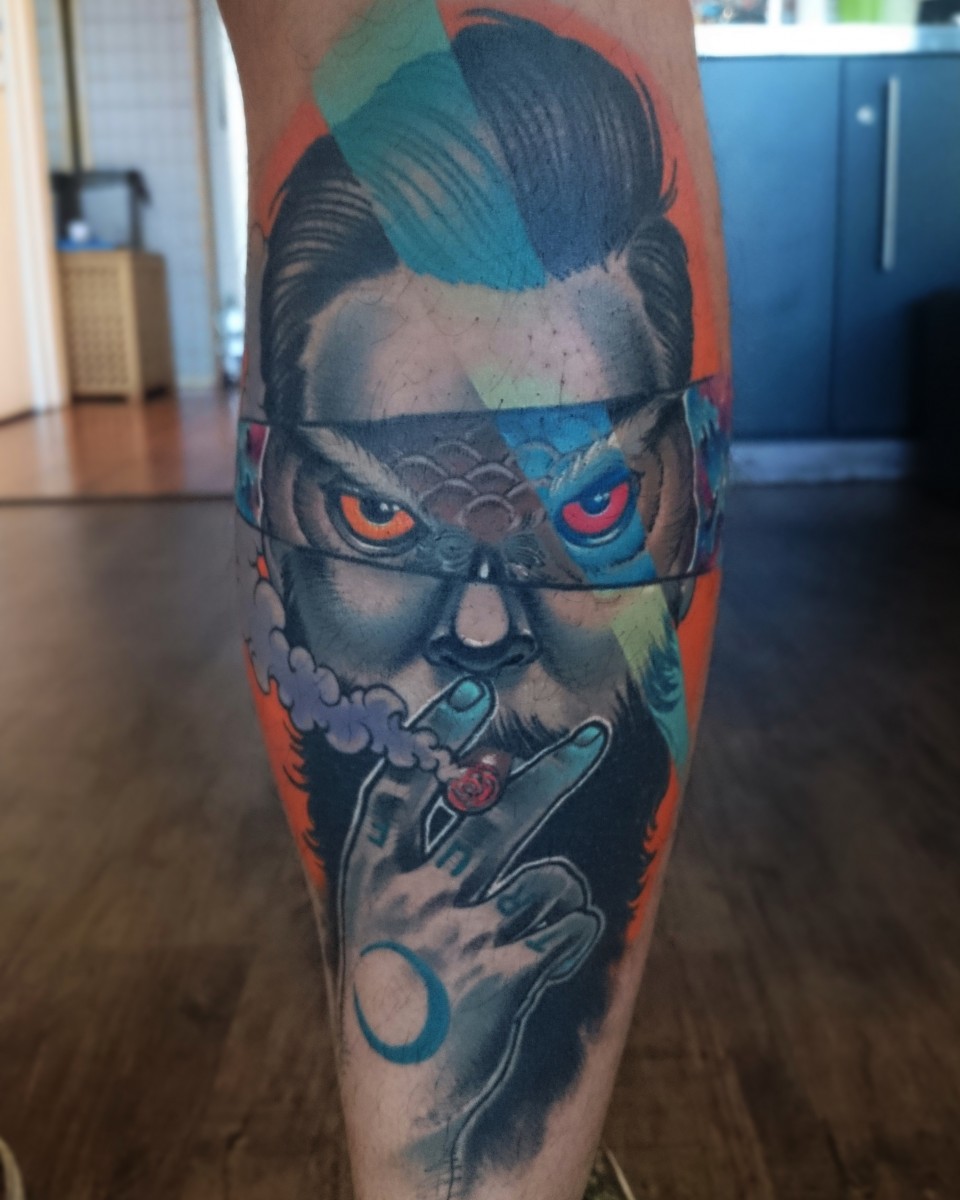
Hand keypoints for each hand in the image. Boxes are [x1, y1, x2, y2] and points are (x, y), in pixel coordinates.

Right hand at [337, 677, 608, 1175]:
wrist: (415, 1115)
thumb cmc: (395, 1012)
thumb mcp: (377, 932)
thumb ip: (406, 866)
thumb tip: (466, 790)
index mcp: (367, 879)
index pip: (400, 785)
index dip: (437, 735)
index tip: (475, 695)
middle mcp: (410, 896)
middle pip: (492, 812)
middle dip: (552, 771)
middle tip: (595, 736)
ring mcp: (458, 933)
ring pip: (545, 871)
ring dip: (560, 888)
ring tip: (543, 915)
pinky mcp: (507, 974)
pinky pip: (569, 923)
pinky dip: (573, 934)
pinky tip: (550, 964)